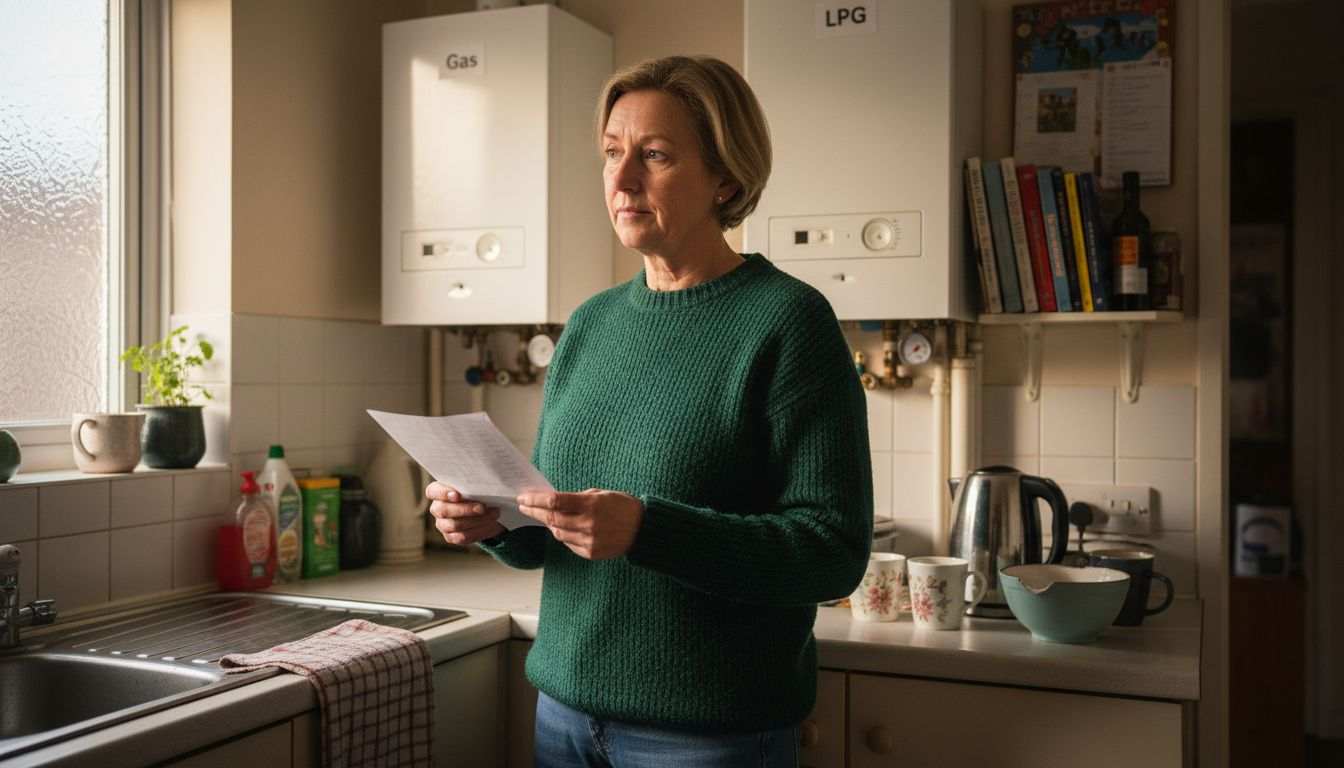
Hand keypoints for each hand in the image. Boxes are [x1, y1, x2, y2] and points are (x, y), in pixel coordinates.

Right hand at [426, 481, 505, 544]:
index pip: (432, 491)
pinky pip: (463, 536)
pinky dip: (479, 530)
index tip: (457, 495)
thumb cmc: (477, 492)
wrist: (487, 510)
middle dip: (465, 509)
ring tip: (494, 513)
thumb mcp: (475, 486)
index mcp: (438, 491)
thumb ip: (473, 485)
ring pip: (455, 525)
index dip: (443, 493)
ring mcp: (442, 524)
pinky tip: (490, 523)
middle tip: (482, 507)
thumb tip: (482, 484)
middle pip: (444, 510)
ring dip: (477, 520)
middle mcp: (437, 508)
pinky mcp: (451, 537)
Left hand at [517, 489, 643, 559]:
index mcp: (590, 504)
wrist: (643, 529)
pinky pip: (568, 544)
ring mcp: (588, 540)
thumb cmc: (623, 506)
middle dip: (535, 511)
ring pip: (558, 533)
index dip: (535, 499)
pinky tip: (567, 528)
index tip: (523, 497)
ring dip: (550, 523)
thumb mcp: (601, 494)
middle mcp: (587, 524)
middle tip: (525, 505)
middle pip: (551, 518)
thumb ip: (578, 498)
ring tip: (548, 516)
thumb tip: (554, 502)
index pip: (554, 502)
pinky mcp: (590, 553)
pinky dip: (564, 535)